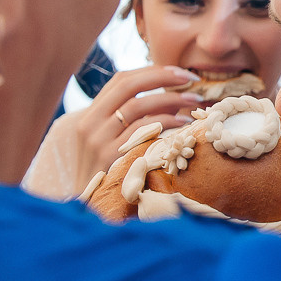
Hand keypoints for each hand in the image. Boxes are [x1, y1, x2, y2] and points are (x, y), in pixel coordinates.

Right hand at [64, 65, 202, 176]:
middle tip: (191, 78)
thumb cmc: (104, 175)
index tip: (178, 72)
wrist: (86, 208)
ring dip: (170, 100)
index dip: (151, 71)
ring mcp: (98, 141)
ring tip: (194, 101)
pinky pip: (143, 132)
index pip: (120, 80)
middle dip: (163, 78)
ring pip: (138, 107)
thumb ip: (127, 121)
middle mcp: (90, 124)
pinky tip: (183, 124)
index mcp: (89, 116)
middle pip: (129, 87)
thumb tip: (168, 98)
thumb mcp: (107, 143)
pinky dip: (166, 122)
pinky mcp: (111, 158)